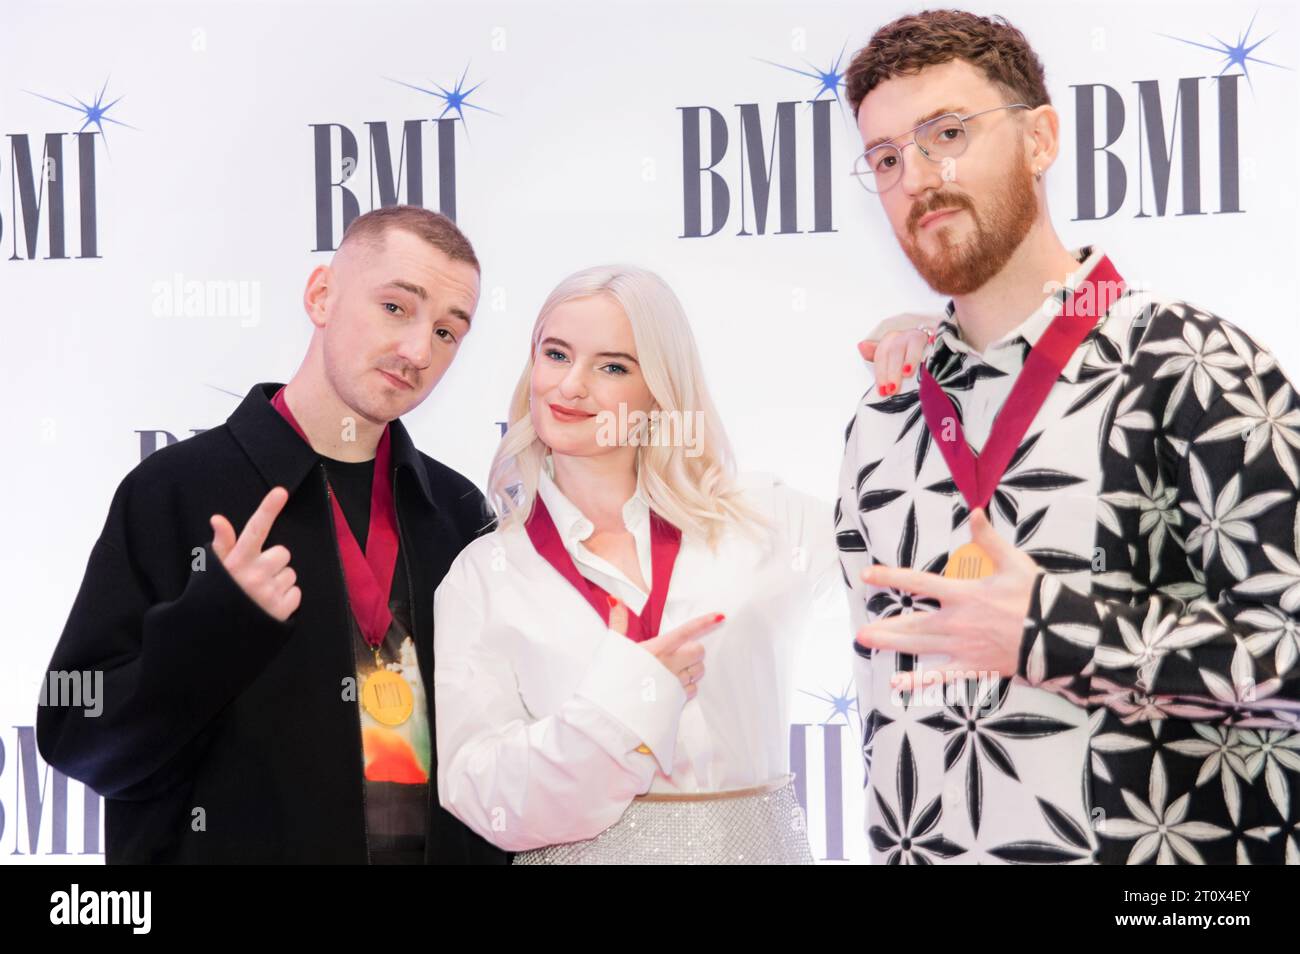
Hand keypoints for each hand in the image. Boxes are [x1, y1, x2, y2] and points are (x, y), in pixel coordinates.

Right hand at [210, 487, 301, 621]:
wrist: (215, 641)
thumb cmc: (215, 600)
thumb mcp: (213, 573)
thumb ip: (222, 545)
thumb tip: (218, 518)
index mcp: (236, 562)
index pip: (254, 529)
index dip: (267, 509)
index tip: (281, 491)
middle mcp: (254, 575)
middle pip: (282, 553)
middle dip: (273, 563)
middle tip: (255, 578)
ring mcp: (269, 593)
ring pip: (290, 573)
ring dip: (279, 582)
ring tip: (259, 595)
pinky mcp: (281, 610)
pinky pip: (296, 593)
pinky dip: (286, 599)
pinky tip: (267, 607)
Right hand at [610, 596, 721, 700]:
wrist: (610, 712)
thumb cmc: (610, 677)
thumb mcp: (613, 646)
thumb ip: (619, 621)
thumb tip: (615, 600)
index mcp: (657, 649)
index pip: (686, 631)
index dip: (705, 622)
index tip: (720, 616)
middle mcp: (669, 665)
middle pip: (699, 651)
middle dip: (693, 650)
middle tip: (678, 652)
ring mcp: (675, 683)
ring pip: (699, 671)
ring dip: (692, 668)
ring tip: (674, 669)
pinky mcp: (676, 700)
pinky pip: (693, 690)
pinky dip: (687, 687)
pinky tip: (672, 686)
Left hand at [854, 510, 1038, 689]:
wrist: (1061, 635)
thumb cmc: (1037, 597)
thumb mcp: (1014, 562)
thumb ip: (989, 539)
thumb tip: (975, 511)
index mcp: (964, 594)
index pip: (918, 582)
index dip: (891, 578)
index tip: (867, 576)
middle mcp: (957, 622)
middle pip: (912, 623)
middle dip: (885, 627)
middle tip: (859, 632)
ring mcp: (963, 647)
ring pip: (920, 647)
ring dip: (892, 646)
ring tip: (867, 644)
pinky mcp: (974, 666)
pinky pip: (941, 676)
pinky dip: (919, 680)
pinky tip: (897, 683)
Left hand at [857, 312, 939, 397]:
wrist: (929, 344)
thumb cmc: (905, 356)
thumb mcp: (889, 358)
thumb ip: (875, 355)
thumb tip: (861, 346)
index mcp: (890, 341)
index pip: (881, 355)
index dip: (881, 374)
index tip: (882, 391)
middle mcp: (904, 336)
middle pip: (894, 351)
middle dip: (892, 371)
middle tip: (892, 389)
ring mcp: (919, 335)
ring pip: (912, 344)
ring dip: (909, 359)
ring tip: (907, 373)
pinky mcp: (934, 337)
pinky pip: (932, 341)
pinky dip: (932, 346)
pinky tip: (931, 355)